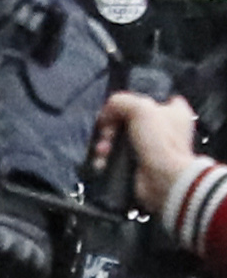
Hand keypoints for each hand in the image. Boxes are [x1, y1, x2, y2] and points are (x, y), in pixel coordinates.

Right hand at [94, 90, 199, 216]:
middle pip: (127, 119)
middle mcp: (163, 128)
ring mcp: (150, 147)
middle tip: (108, 131)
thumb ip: (121, 101)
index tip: (119, 107)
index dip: (133, 100)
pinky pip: (115, 156)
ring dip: (105, 143)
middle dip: (110, 125)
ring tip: (104, 149)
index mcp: (173, 111)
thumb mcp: (140, 109)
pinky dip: (105, 158)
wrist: (163, 179)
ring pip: (118, 138)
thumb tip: (106, 110)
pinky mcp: (137, 163)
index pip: (152, 98)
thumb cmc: (162, 144)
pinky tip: (103, 160)